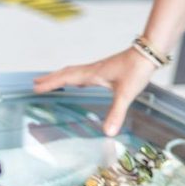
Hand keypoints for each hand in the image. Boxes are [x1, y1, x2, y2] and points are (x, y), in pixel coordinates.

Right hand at [33, 47, 157, 135]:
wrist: (149, 53)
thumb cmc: (137, 69)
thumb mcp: (125, 93)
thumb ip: (116, 113)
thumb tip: (107, 132)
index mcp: (93, 74)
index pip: (66, 78)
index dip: (51, 82)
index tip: (35, 87)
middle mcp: (93, 69)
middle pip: (67, 73)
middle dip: (51, 78)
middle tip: (36, 82)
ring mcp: (100, 68)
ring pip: (75, 71)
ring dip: (62, 76)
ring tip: (52, 81)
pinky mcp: (108, 69)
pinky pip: (85, 73)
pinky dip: (76, 77)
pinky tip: (81, 82)